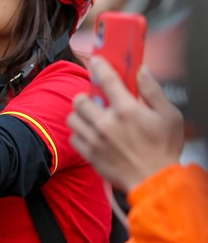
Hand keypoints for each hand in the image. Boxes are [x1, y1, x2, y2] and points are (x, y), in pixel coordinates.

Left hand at [67, 57, 183, 192]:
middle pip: (80, 100)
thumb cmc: (164, 148)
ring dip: (80, 116)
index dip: (99, 66)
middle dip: (86, 97)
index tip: (95, 61)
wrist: (155, 181)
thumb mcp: (169, 116)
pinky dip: (79, 135)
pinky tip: (91, 135)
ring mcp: (95, 139)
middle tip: (95, 101)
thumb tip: (142, 71)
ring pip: (72, 118)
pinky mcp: (89, 154)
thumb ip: (152, 91)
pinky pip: (73, 138)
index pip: (107, 79)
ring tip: (91, 118)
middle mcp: (106, 123)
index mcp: (127, 110)